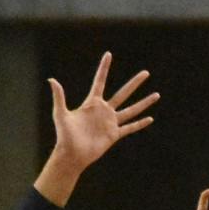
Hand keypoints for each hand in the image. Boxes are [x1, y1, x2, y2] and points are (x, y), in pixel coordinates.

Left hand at [34, 53, 158, 205]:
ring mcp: (110, 122)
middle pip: (123, 93)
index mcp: (92, 103)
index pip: (100, 81)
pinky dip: (140, 124)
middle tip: (146, 73)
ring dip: (144, 103)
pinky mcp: (114, 134)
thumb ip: (59, 97)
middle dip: (135, 83)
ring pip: (131, 109)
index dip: (104, 68)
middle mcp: (104, 110)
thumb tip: (51, 80)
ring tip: (156, 94)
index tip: (108, 54)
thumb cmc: (64, 135)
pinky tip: (150, 119)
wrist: (72, 155)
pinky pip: (130, 127)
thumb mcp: (60, 114)